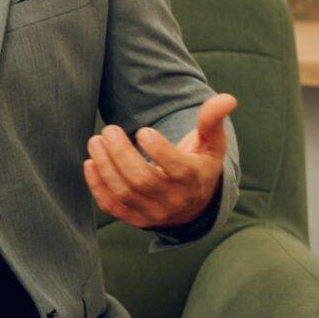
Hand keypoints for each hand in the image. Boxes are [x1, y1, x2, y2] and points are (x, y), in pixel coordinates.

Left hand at [84, 93, 237, 231]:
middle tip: (109, 129)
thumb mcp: (212, 144)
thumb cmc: (199, 164)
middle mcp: (173, 201)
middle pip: (142, 180)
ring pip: (123, 192)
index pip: (176, 169)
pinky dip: (97, 186)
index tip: (143, 131)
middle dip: (120, 153)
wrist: (193, 205)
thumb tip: (227, 98)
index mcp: (193, 180)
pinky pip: (111, 206)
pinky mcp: (135, 219)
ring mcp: (152, 213)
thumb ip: (213, 121)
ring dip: (105, 165)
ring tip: (96, 141)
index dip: (158, 150)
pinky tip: (90, 162)